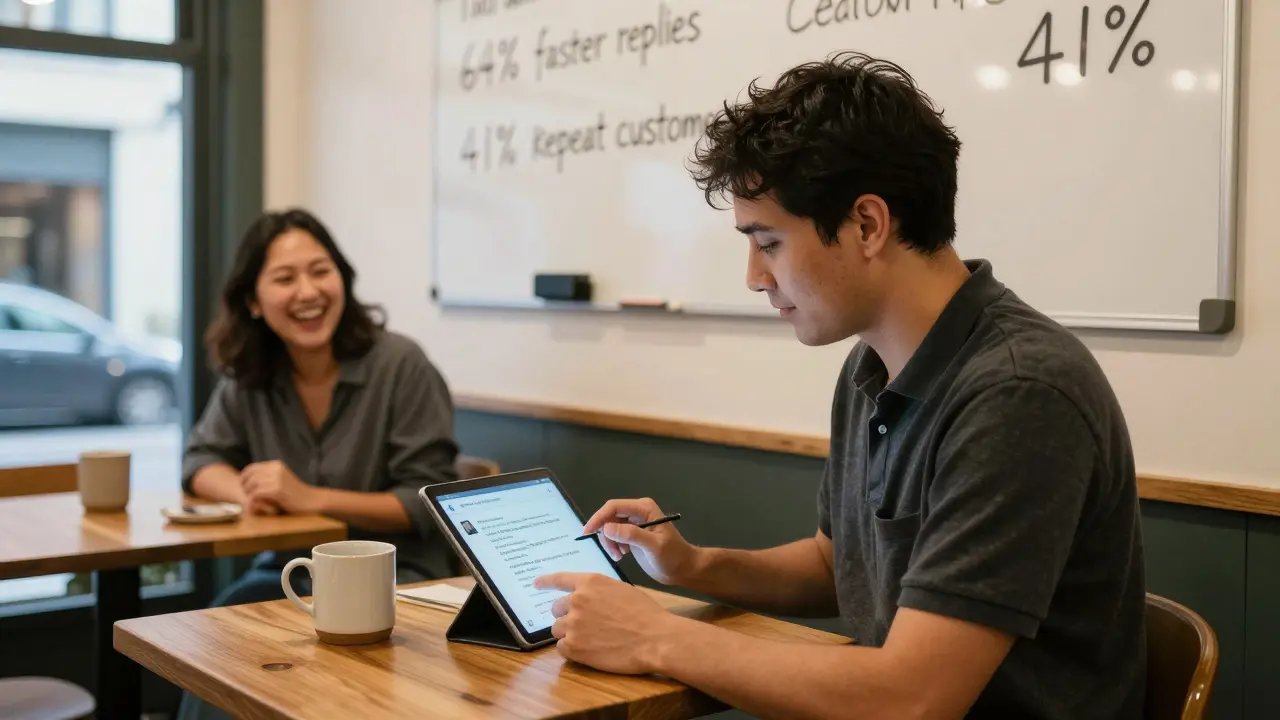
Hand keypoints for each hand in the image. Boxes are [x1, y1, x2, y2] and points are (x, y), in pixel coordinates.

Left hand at [240, 461, 322, 514]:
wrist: (311, 500)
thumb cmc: (295, 493)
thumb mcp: (282, 479)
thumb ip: (269, 476)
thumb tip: (250, 479)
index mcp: (276, 465)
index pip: (252, 467)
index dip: (244, 477)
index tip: (243, 486)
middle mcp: (276, 469)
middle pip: (250, 476)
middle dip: (244, 486)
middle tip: (245, 496)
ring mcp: (277, 479)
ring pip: (252, 485)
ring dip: (248, 494)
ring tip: (250, 501)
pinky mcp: (277, 490)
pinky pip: (257, 494)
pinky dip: (253, 501)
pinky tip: (254, 506)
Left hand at [535, 572, 679, 674]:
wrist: (655, 638)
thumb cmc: (645, 614)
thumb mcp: (620, 590)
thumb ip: (598, 592)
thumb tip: (587, 600)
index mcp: (590, 582)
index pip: (560, 579)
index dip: (546, 581)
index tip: (536, 584)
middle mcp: (577, 600)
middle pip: (556, 608)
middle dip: (567, 615)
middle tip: (585, 625)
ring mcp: (573, 624)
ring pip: (558, 629)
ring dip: (570, 634)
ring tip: (592, 640)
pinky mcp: (574, 647)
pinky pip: (562, 648)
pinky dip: (572, 650)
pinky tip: (590, 651)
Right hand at [582, 498, 697, 584]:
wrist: (682, 569)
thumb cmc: (673, 556)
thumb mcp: (653, 546)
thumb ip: (632, 535)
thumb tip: (607, 528)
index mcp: (644, 508)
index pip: (614, 507)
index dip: (599, 517)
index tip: (587, 532)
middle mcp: (637, 512)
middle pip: (609, 517)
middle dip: (606, 535)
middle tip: (613, 553)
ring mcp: (633, 523)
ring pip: (609, 528)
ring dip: (609, 543)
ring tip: (619, 556)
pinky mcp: (631, 534)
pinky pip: (613, 536)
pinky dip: (613, 546)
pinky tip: (622, 555)